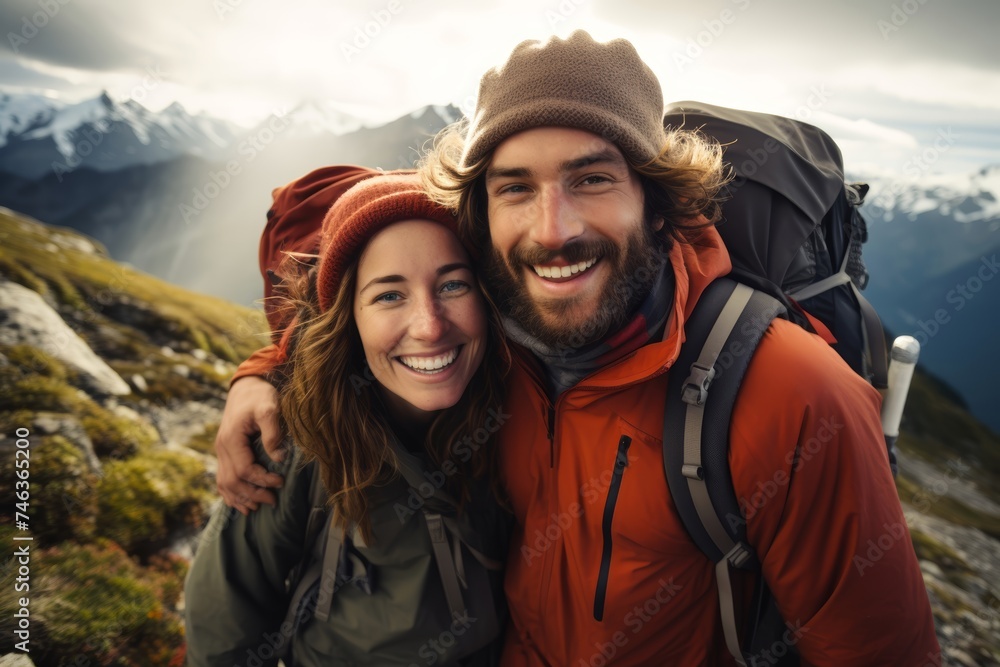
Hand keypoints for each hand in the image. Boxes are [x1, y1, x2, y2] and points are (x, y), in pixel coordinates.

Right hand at [214, 375, 285, 513]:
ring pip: (224, 483)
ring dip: (240, 498)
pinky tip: (241, 504)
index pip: (244, 469)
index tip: (281, 482)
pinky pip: (222, 478)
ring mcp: (221, 451)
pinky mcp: (225, 452)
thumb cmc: (260, 396)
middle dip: (252, 494)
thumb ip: (273, 433)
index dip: (262, 480)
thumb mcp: (269, 408)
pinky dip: (230, 494)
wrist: (247, 386)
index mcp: (231, 439)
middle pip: (232, 481)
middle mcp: (222, 447)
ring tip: (258, 507)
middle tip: (273, 500)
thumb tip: (279, 458)